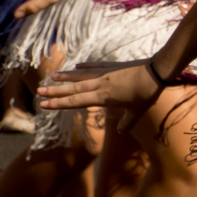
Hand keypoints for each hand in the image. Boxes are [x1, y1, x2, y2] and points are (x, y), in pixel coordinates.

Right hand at [37, 58, 165, 131]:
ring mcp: (106, 73)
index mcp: (104, 97)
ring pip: (81, 75)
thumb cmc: (148, 93)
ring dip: (66, 76)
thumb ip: (127, 122)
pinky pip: (96, 65)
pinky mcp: (113, 65)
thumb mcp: (137, 112)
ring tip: (52, 77)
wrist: (158, 71)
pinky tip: (78, 65)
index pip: (77, 101)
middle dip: (56, 91)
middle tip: (39, 91)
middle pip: (74, 88)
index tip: (45, 105)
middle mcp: (101, 84)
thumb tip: (121, 132)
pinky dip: (86, 65)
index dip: (60, 104)